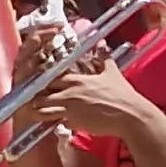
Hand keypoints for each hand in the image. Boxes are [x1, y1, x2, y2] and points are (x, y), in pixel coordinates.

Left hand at [43, 62, 163, 145]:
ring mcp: (70, 108)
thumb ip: (104, 57)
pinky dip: (53, 122)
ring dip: (40, 111)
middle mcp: (70, 93)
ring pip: (43, 108)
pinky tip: (55, 123)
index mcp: (77, 80)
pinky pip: (55, 122)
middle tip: (35, 101)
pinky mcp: (73, 122)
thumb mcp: (112, 73)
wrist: (131, 115)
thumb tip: (102, 43)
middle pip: (42, 93)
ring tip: (39, 113)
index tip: (41, 85)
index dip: (44, 82)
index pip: (50, 78)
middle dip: (36, 97)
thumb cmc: (122, 95)